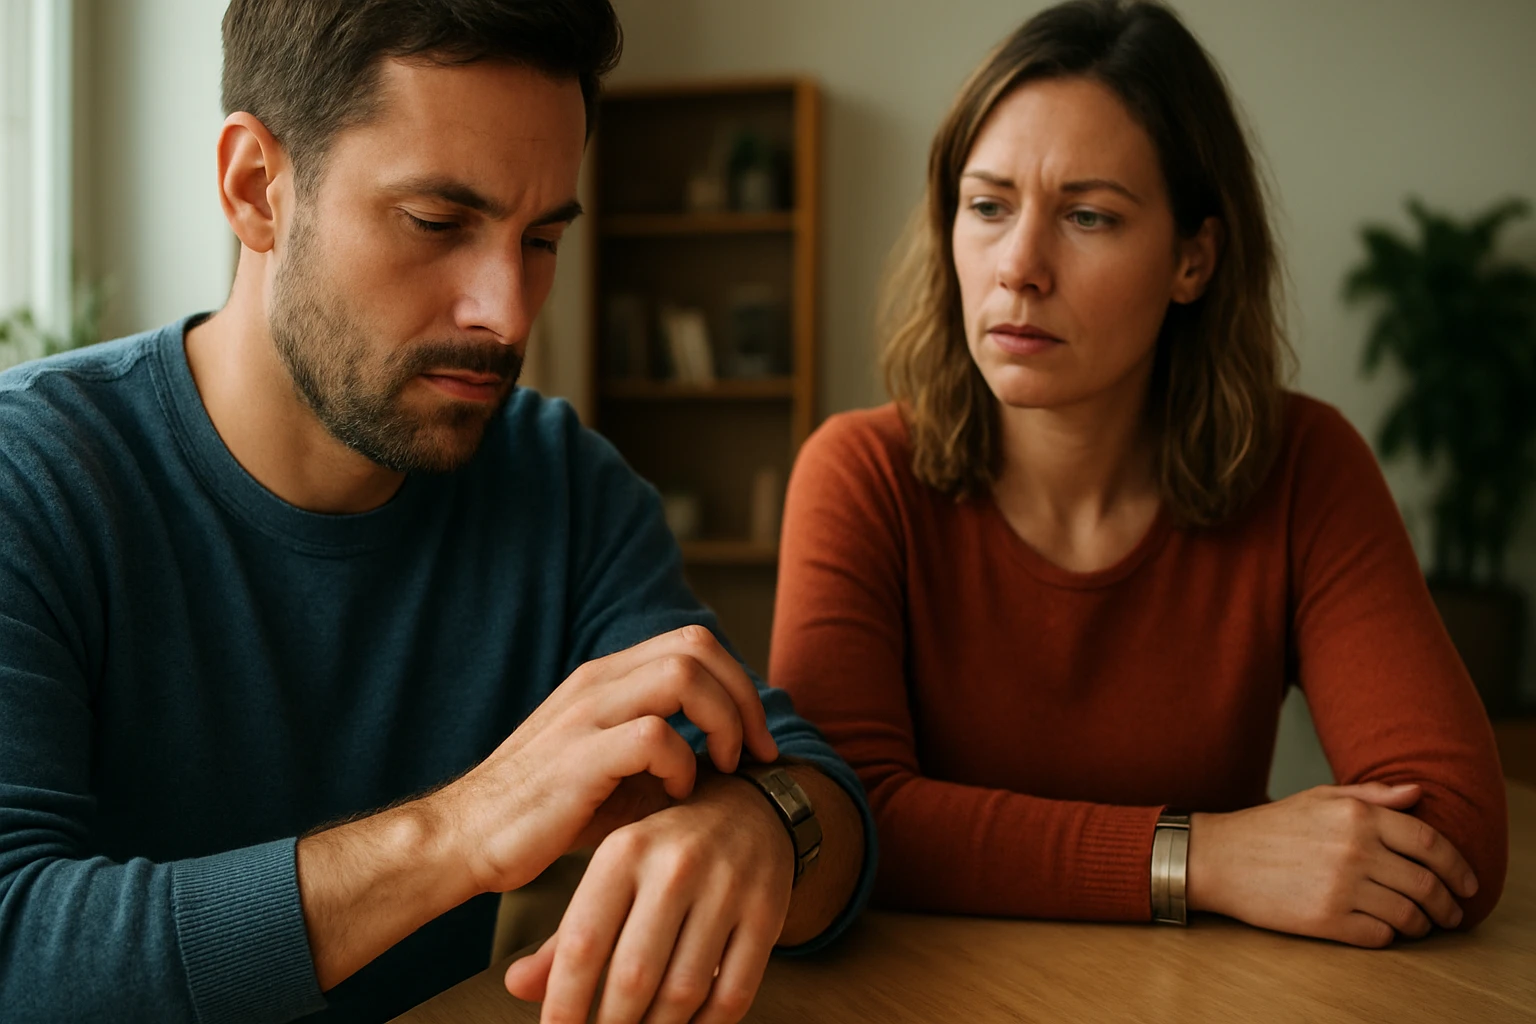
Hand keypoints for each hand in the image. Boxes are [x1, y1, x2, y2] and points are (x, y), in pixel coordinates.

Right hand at [427, 626, 778, 894]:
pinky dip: (682, 762)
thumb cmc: (543, 813)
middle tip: (756, 753)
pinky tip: (676, 793)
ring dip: (723, 721)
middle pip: (697, 645)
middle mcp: (598, 683)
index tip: (755, 740)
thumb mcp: (612, 770)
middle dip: (744, 697)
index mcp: (607, 678)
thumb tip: (728, 761)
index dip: (738, 684)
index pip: (692, 642)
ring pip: (683, 674)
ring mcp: (586, 715)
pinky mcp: (577, 758)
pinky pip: (654, 735)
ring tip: (724, 768)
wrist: (462, 840)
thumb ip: (663, 753)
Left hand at [504, 770, 794, 1023]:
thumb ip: (567, 933)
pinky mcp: (766, 911)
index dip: (565, 1002)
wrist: (748, 809)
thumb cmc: (666, 850)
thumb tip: (518, 986)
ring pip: (684, 991)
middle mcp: (676, 865)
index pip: (585, 942)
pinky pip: (734, 993)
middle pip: (633, 975)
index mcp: (625, 850)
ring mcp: (727, 888)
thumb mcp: (612, 873)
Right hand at [1187, 782, 1479, 946]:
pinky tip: (1385, 928)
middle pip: (1426, 883)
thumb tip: (1417, 793)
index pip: (1429, 842)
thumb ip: (1371, 795)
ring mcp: (1341, 887)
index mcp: (1357, 816)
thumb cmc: (1270, 827)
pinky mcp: (1325, 920)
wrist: (1219, 857)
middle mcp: (1354, 850)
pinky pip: (1379, 935)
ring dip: (1423, 924)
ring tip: (1421, 923)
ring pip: (1408, 914)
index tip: (1467, 882)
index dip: (1458, 865)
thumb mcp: (1319, 797)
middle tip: (1452, 912)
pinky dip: (1390, 936)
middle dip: (1448, 903)